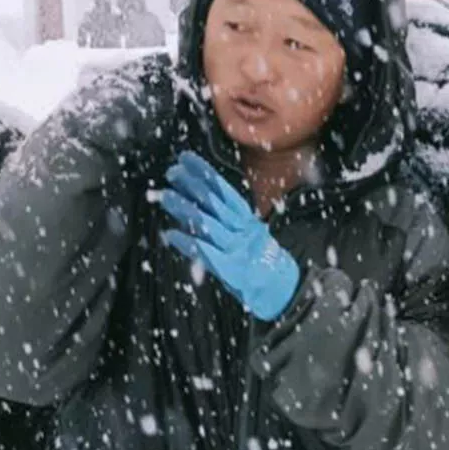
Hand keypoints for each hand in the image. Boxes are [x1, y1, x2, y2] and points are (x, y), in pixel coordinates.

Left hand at [159, 151, 299, 320]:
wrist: (284, 290)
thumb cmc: (262, 264)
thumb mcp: (247, 237)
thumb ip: (222, 224)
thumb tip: (191, 207)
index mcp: (246, 220)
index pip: (223, 190)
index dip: (204, 173)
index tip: (186, 159)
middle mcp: (242, 229)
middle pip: (214, 202)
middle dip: (192, 185)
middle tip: (172, 172)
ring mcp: (236, 248)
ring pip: (208, 223)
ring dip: (185, 208)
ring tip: (165, 195)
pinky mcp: (230, 269)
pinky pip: (205, 253)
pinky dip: (188, 243)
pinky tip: (171, 234)